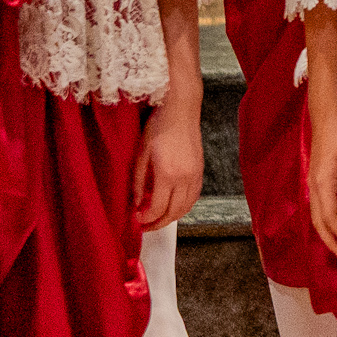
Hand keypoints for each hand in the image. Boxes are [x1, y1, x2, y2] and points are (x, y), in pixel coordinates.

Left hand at [133, 102, 204, 230]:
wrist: (181, 109)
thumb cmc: (159, 126)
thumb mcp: (141, 154)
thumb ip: (139, 182)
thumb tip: (137, 202)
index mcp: (168, 173)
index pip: (158, 208)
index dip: (146, 218)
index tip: (136, 219)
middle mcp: (185, 177)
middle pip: (174, 212)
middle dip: (158, 224)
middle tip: (145, 227)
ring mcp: (195, 174)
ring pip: (186, 207)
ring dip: (172, 217)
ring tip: (158, 220)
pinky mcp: (200, 170)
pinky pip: (194, 196)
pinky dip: (184, 206)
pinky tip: (174, 206)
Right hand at [307, 107, 336, 260]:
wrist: (327, 117)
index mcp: (322, 185)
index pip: (330, 218)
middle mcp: (314, 188)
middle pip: (319, 222)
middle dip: (330, 242)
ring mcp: (314, 185)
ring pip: (316, 216)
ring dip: (327, 234)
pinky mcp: (317, 180)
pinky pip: (319, 208)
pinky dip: (326, 222)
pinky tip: (335, 225)